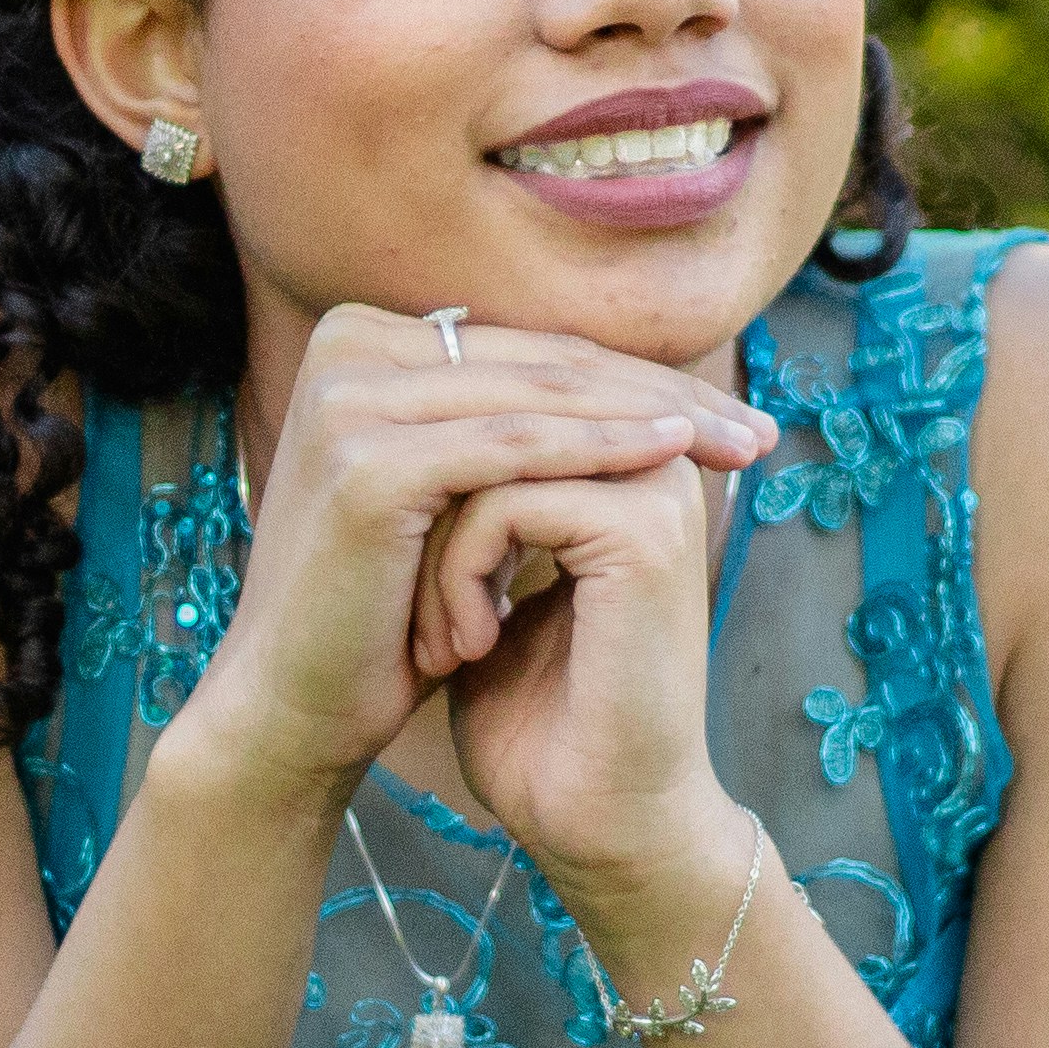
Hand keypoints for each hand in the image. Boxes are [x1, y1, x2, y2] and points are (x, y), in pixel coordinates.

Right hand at [167, 308, 772, 830]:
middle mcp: (345, 348)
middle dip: (659, 396)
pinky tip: (667, 455)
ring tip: (731, 445)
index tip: (724, 416)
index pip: (528, 350)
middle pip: (540, 365)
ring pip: (538, 399)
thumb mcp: (448, 499)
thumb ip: (501, 427)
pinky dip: (598, 449)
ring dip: (648, 418)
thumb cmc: (380, 614)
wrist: (293, 705)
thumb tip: (613, 381)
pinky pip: (515, 448)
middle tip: (755, 431)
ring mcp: (350, 398)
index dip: (632, 380)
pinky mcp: (370, 459)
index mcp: (360, 342)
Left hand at [425, 420, 754, 921]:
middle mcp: (654, 465)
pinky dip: (460, 572)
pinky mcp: (644, 534)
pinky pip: (507, 500)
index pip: (506, 407)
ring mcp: (657, 493)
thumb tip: (399, 445)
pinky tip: (465, 646)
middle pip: (498, 419)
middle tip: (421, 615)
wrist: (594, 819)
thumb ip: (470, 510)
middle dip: (434, 513)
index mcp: (628, 470)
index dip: (437, 482)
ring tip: (441, 640)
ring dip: (440, 549)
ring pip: (494, 454)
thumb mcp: (490, 590)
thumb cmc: (537, 722)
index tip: (418, 585)